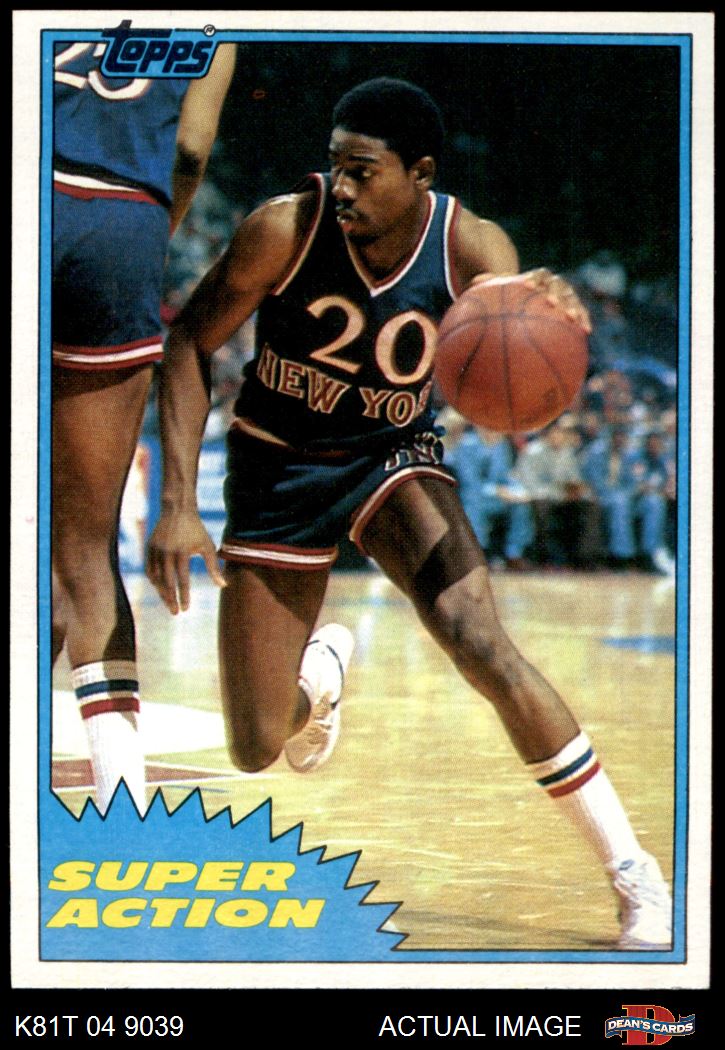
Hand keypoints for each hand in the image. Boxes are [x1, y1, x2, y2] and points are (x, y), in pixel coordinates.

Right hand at [146, 507, 225, 613]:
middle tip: (175, 613)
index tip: (186, 608)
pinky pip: (149, 569)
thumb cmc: (196, 530)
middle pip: (167, 582)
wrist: (177, 509)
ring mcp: (155, 550)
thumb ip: (213, 567)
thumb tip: (223, 586)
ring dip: (161, 592)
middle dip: (170, 599)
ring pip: (155, 577)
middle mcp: (166, 552)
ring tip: (168, 603)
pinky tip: (160, 589)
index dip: (184, 596)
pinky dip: (154, 580)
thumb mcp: (207, 546)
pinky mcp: (149, 548)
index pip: (181, 580)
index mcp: (181, 552)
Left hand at [470, 270, 591, 333]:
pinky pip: (579, 315)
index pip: (539, 276)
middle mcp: (553, 285)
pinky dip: (583, 321)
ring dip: (576, 309)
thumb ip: (488, 286)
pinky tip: (586, 333)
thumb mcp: (499, 292)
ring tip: (577, 321)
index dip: (535, 280)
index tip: (530, 287)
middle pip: (560, 286)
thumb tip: (472, 281)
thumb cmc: (511, 297)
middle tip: (554, 304)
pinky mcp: (571, 309)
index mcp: (537, 279)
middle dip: (559, 295)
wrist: (530, 295)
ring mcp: (564, 297)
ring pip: (573, 299)